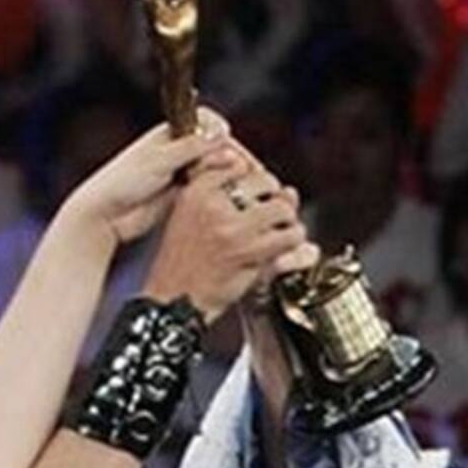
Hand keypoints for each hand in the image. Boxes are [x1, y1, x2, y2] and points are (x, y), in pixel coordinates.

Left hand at [60, 108, 240, 247]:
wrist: (104, 215)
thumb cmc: (123, 182)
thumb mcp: (158, 161)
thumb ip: (190, 147)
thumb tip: (222, 134)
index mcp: (170, 132)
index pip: (207, 122)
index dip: (222, 132)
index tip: (231, 147)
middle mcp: (177, 149)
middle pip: (215, 146)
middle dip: (231, 156)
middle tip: (246, 173)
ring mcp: (180, 172)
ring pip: (214, 169)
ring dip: (228, 176)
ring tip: (242, 189)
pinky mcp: (180, 195)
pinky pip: (206, 190)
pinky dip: (219, 193)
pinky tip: (230, 202)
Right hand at [142, 165, 314, 322]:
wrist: (174, 303)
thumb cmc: (182, 267)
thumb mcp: (187, 219)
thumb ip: (217, 195)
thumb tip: (262, 179)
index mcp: (195, 192)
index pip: (237, 164)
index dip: (254, 180)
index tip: (256, 196)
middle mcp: (213, 204)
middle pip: (264, 181)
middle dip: (275, 197)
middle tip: (275, 213)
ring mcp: (232, 227)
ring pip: (281, 208)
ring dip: (288, 221)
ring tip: (283, 231)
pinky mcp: (248, 251)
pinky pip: (287, 236)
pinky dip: (293, 242)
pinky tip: (285, 249)